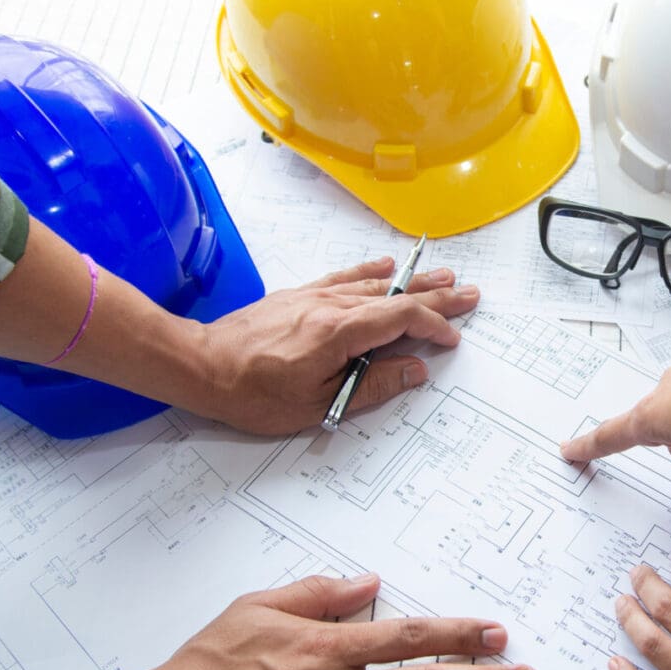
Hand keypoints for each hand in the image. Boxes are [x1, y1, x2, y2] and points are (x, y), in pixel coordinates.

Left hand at [194, 257, 479, 433]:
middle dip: (437, 295)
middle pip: (396, 296)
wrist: (201, 366)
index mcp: (340, 333)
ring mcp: (315, 296)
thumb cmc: (252, 392)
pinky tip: (386, 265)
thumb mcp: (318, 403)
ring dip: (412, 282)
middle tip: (469, 293)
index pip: (401, 319)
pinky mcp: (299, 295)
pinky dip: (369, 271)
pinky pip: (343, 277)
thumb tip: (413, 370)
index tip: (452, 337)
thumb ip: (373, 386)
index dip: (433, 325)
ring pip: (374, 284)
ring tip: (442, 276)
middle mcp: (331, 306)